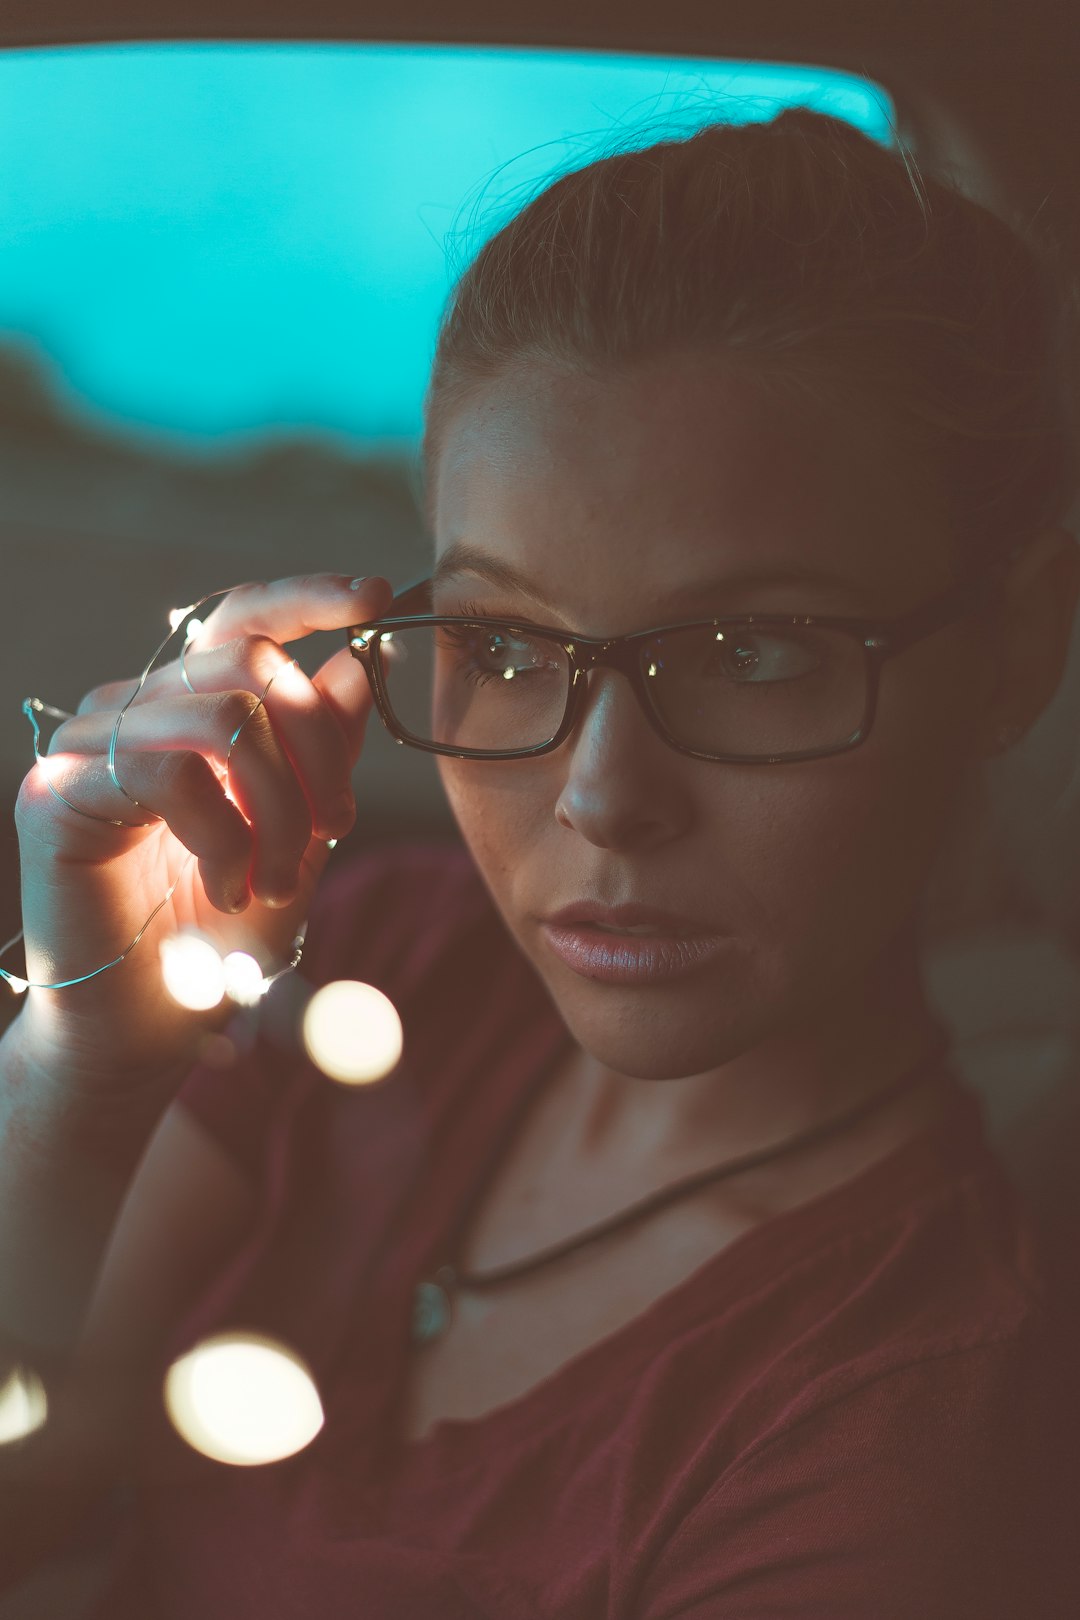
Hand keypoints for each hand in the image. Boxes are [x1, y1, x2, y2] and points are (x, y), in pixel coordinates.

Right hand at [11, 573, 393, 1092]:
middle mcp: (134, 711)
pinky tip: (226, 884)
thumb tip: (357, 666)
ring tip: (276, 879)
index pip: (241, 619)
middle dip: (320, 748)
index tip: (375, 595)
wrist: (149, 1028)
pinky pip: (169, 772)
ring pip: (223, 717)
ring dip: (280, 808)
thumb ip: (325, 752)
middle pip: (251, 664)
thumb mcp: (300, 837)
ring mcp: (89, 746)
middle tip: (335, 831)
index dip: (308, 596)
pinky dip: (224, 834)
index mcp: (190, 709)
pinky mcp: (57, 793)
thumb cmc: (221, 936)